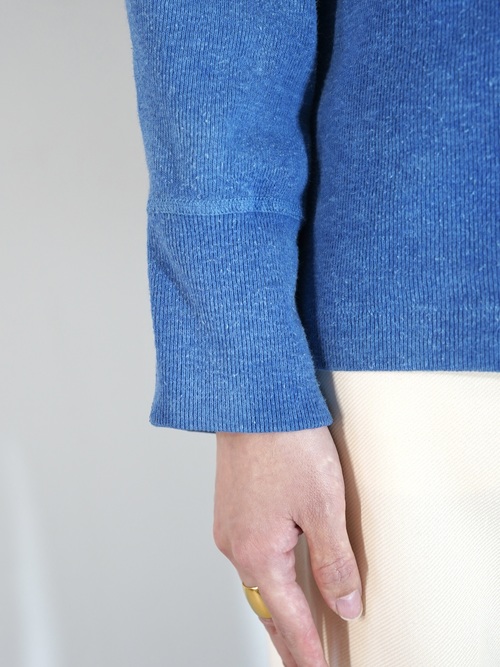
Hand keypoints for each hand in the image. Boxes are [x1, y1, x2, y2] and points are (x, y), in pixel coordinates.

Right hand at [213, 427, 361, 666]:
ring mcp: (229, 526)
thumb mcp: (324, 507)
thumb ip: (334, 562)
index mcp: (258, 553)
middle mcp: (236, 545)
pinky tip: (277, 574)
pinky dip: (267, 576)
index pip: (288, 618)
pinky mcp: (231, 508)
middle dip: (286, 637)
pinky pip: (250, 555)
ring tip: (293, 626)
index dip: (307, 650)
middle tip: (303, 661)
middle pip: (265, 605)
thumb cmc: (286, 445)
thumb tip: (344, 605)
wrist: (252, 400)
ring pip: (256, 580)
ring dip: (275, 606)